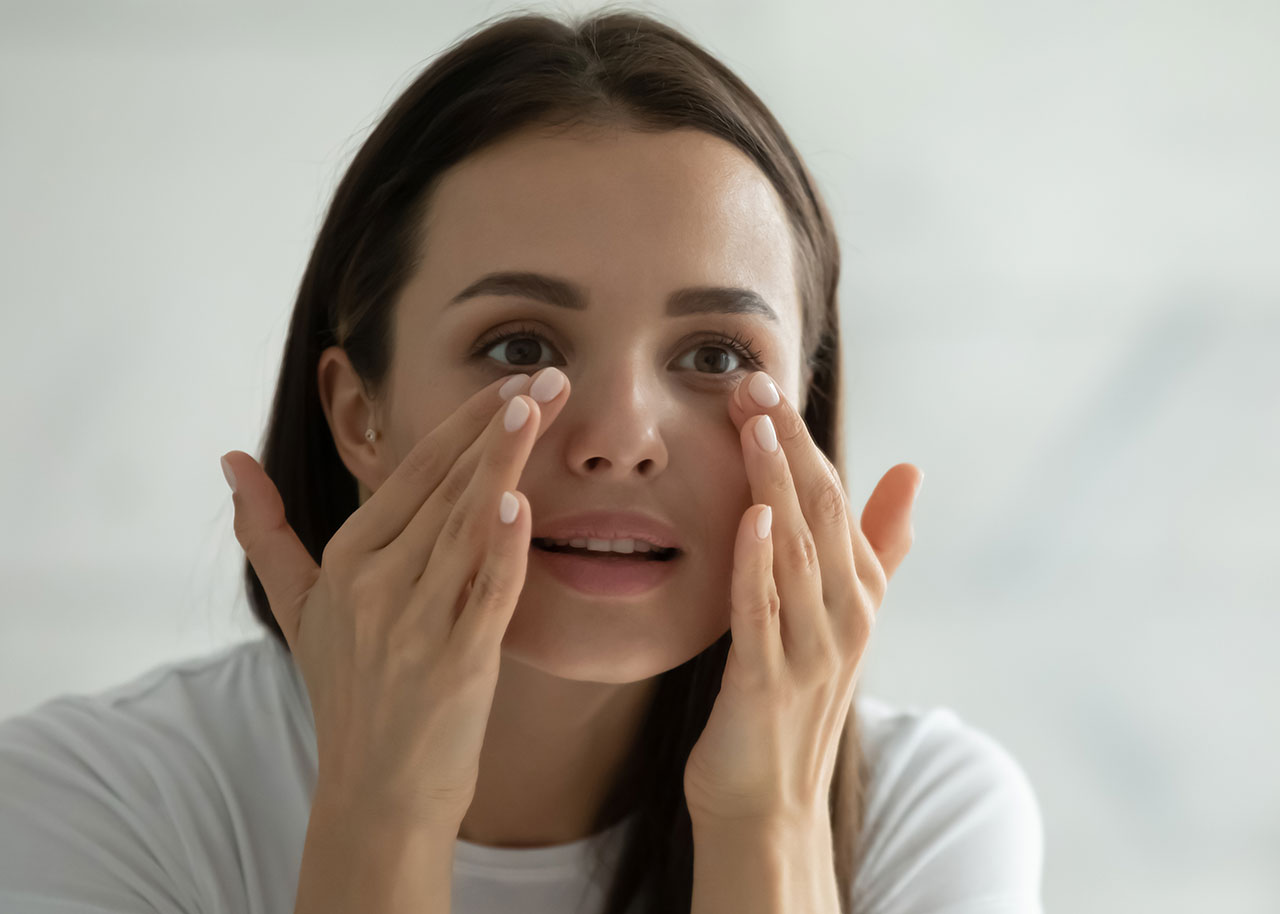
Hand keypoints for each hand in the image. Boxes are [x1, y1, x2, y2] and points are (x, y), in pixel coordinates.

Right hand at [221, 367, 569, 831]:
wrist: (377, 792)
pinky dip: (500, 549)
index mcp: (349, 558)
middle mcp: (378, 583)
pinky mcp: (456, 663)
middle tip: (552, 376)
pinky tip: (517, 504)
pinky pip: (483, 594)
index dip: (465, 424)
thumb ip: (266, 532)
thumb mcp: (297, 608)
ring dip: (503, 464)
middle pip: (447, 488)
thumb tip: (230, 461)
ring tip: (537, 409)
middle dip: (500, 427)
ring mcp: (415, 623)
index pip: (414, 473)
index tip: (513, 382)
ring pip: (465, 526)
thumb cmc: (348, 691)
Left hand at [682, 370, 921, 825]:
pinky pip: (763, 613)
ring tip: (755, 425)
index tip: (765, 382)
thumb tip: (911, 469)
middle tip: (753, 382)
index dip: (802, 437)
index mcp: (858, 592)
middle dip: (789, 443)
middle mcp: (845, 615)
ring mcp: (811, 650)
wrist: (766, 803)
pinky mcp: (768, 684)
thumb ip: (876, 545)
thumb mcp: (839, 616)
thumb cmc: (792, 701)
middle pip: (820, 512)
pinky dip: (759, 562)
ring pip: (797, 551)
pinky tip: (750, 516)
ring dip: (776, 485)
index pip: (834, 497)